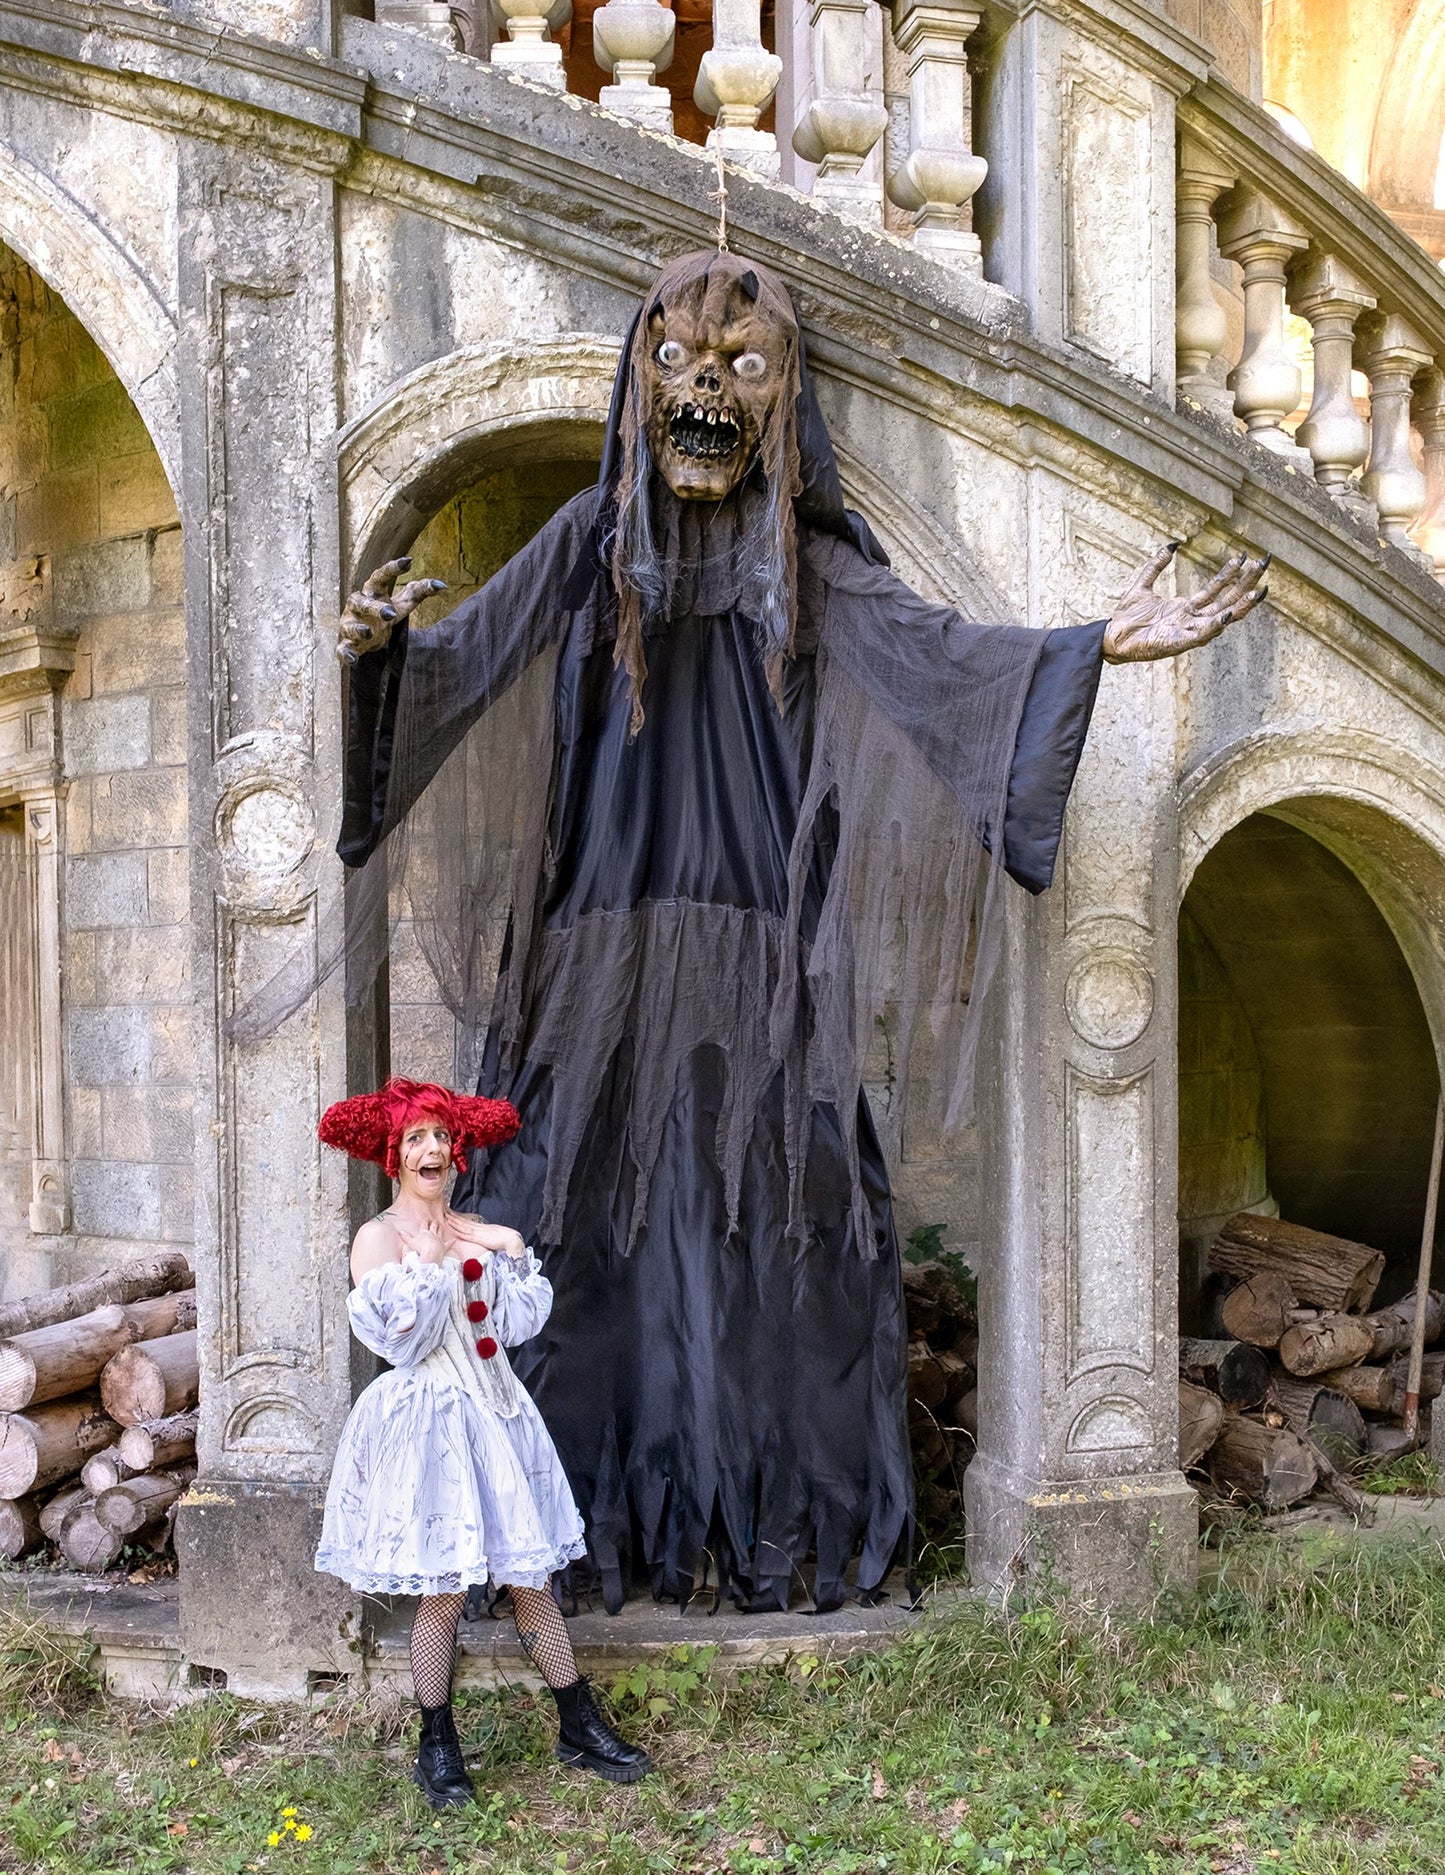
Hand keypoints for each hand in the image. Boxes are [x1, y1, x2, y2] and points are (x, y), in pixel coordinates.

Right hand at [336, 557, 448, 664]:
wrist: (365, 637)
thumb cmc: (384, 614)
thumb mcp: (403, 604)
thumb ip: (419, 592)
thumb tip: (442, 585)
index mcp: (372, 593)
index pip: (379, 577)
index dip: (391, 569)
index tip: (407, 562)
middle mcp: (357, 606)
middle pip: (362, 603)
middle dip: (375, 608)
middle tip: (391, 613)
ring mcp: (350, 625)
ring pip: (350, 626)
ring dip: (358, 629)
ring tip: (369, 633)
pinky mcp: (346, 645)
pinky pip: (343, 649)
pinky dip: (346, 654)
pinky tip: (353, 659)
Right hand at [396, 1218, 447, 1264]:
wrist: (430, 1254)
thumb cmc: (420, 1248)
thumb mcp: (410, 1242)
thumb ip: (405, 1237)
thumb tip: (400, 1231)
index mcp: (424, 1233)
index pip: (424, 1225)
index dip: (425, 1221)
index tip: (426, 1218)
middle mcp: (432, 1234)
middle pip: (433, 1227)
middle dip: (434, 1223)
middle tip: (435, 1220)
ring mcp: (439, 1240)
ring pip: (440, 1232)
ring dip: (441, 1229)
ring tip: (441, 1225)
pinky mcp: (444, 1247)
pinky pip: (448, 1244)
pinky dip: (451, 1242)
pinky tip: (454, 1240)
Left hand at [445, 1211, 526, 1261]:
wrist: (511, 1239)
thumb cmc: (505, 1239)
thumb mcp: (493, 1236)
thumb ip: (486, 1236)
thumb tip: (484, 1239)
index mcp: (482, 1227)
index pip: (468, 1221)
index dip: (459, 1217)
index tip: (452, 1213)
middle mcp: (478, 1228)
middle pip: (463, 1221)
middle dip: (454, 1216)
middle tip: (445, 1210)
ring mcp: (478, 1232)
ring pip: (463, 1225)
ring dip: (454, 1221)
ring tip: (446, 1215)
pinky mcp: (478, 1238)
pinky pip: (465, 1233)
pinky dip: (458, 1229)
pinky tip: (452, 1226)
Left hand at [1102, 542, 1268, 663]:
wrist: (1110, 637)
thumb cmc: (1126, 618)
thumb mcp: (1142, 586)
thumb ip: (1156, 566)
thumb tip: (1171, 546)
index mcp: (1186, 608)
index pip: (1217, 589)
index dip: (1231, 574)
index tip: (1245, 556)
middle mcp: (1191, 620)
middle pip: (1227, 600)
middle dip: (1246, 584)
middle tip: (1263, 565)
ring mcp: (1187, 631)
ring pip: (1222, 618)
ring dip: (1240, 606)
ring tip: (1258, 592)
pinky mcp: (1179, 643)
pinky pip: (1202, 635)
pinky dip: (1216, 626)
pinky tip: (1228, 615)